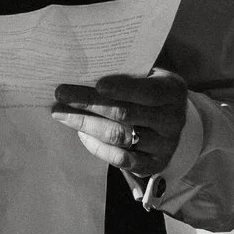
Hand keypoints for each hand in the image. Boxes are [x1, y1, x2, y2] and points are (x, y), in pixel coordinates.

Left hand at [53, 71, 188, 179]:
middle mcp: (173, 119)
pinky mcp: (153, 165)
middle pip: (126, 113)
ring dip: (86, 124)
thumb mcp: (146, 76)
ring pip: (119, 136)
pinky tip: (80, 133)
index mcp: (173, 91)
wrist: (167, 123)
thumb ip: (124, 73)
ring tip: (61, 113)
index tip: (97, 84)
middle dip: (89, 103)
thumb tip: (82, 69)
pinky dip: (97, 146)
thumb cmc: (147, 91)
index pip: (147, 91)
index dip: (122, 88)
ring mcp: (165, 145)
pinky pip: (120, 159)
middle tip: (61, 94)